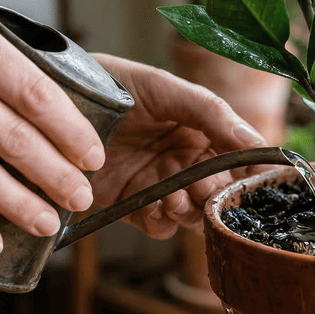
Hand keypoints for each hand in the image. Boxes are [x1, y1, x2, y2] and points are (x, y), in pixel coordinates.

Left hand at [89, 54, 265, 238]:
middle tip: (201, 186)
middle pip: (217, 193)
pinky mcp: (130, 207)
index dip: (244, 172)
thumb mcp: (164, 89)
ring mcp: (158, 186)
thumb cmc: (112, 85)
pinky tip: (152, 206)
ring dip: (189, 211)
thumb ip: (212, 114)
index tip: (248, 176)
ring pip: (192, 215)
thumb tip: (257, 142)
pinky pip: (159, 228)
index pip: (235, 160)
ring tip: (173, 196)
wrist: (57, 103)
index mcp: (199, 132)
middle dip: (214, 194)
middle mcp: (183, 162)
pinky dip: (161, 223)